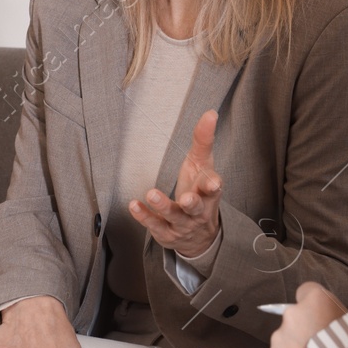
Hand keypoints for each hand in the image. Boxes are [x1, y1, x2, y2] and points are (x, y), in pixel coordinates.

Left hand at [128, 110, 222, 257]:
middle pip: (196, 207)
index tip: (213, 182)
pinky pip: (155, 225)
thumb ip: (203, 140)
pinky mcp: (166, 233)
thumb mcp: (203, 165)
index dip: (213, 185)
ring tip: (151, 193)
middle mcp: (198, 210)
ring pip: (174, 216)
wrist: (200, 235)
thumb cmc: (199, 191)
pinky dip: (144, 216)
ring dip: (163, 206)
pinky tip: (134, 205)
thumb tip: (210, 113)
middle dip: (192, 203)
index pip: (213, 188)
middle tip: (186, 199)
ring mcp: (182, 223)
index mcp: (209, 193)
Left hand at [266, 282, 346, 347]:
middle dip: (304, 331)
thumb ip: (340, 317)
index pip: (306, 292)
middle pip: (294, 318)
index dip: (314, 306)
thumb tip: (336, 322)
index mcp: (316, 301)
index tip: (319, 317)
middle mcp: (293, 315)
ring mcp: (279, 339)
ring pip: (285, 341)